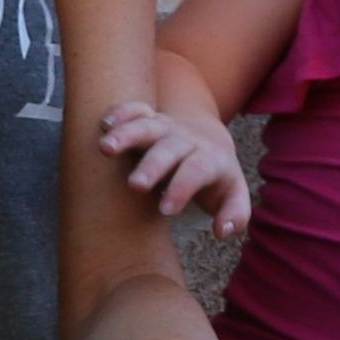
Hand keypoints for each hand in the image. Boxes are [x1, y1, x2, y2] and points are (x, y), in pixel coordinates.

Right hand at [96, 95, 251, 230]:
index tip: (165, 210)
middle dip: (152, 166)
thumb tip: (221, 230)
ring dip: (126, 135)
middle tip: (135, 186)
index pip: (197, 170)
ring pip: (146, 126)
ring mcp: (166, 127)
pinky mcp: (149, 119)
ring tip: (105, 148)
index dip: (181, 188)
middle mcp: (186, 140)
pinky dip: (120, 113)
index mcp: (210, 159)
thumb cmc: (217, 178)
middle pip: (169, 149)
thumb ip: (235, 214)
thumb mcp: (233, 195)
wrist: (210, 138)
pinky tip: (104, 124)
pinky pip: (134, 109)